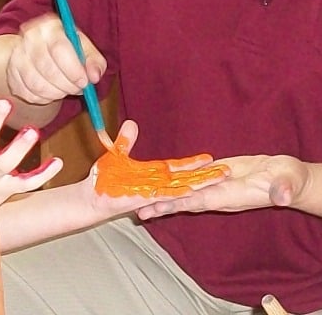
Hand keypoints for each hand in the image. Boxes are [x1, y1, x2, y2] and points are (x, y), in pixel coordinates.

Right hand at [5, 13, 106, 104]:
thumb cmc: (68, 50)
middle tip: (78, 89)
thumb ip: (94, 61)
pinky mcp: (11, 74)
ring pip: (36, 83)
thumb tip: (94, 76)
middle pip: (46, 67)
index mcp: (50, 26)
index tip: (84, 82)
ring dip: (56, 93)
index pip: (59, 47)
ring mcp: (17, 55)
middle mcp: (29, 36)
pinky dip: (44, 98)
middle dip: (66, 84)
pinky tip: (52, 91)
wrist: (40, 53)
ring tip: (66, 89)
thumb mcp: (85, 50)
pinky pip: (28, 93)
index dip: (73, 69)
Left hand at [77, 121, 229, 220]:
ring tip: (221, 177)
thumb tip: (131, 123)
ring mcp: (154, 192)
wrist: (92, 197)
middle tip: (229, 170)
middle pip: (187, 178)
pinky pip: (166, 196)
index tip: (211, 159)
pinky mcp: (146, 198)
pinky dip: (180, 193)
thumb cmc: (104, 180)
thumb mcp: (118, 155)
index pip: (179, 169)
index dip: (195, 164)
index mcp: (154, 175)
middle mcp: (158, 185)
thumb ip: (126, 141)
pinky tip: (193, 189)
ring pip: (183, 187)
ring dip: (202, 182)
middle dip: (207, 175)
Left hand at [136, 154, 308, 219]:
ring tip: (143, 197)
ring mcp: (218, 186)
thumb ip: (283, 190)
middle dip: (163, 205)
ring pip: (188, 191)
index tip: (159, 205)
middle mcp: (220, 195)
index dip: (179, 202)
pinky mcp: (220, 174)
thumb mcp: (288, 184)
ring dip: (166, 194)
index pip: (201, 200)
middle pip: (186, 201)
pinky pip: (196, 178)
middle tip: (136, 209)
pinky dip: (179, 179)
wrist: (291, 178)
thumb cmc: (291, 181)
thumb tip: (281, 197)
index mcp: (232, 196)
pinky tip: (164, 177)